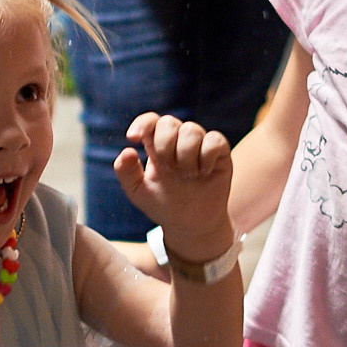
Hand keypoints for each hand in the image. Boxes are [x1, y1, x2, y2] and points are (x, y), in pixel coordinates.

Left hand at [115, 112, 234, 262]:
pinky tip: (203, 173)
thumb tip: (127, 151)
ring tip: (187, 176)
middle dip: (164, 145)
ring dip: (185, 155)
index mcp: (156, 146)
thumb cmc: (163, 206)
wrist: (190, 225)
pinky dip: (206, 156)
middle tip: (167, 169)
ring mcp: (200, 145)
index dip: (143, 123)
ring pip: (191, 129)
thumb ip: (126, 172)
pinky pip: (214, 139)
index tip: (134, 138)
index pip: (150, 122)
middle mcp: (177, 141)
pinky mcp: (220, 153)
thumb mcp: (138, 193)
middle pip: (168, 122)